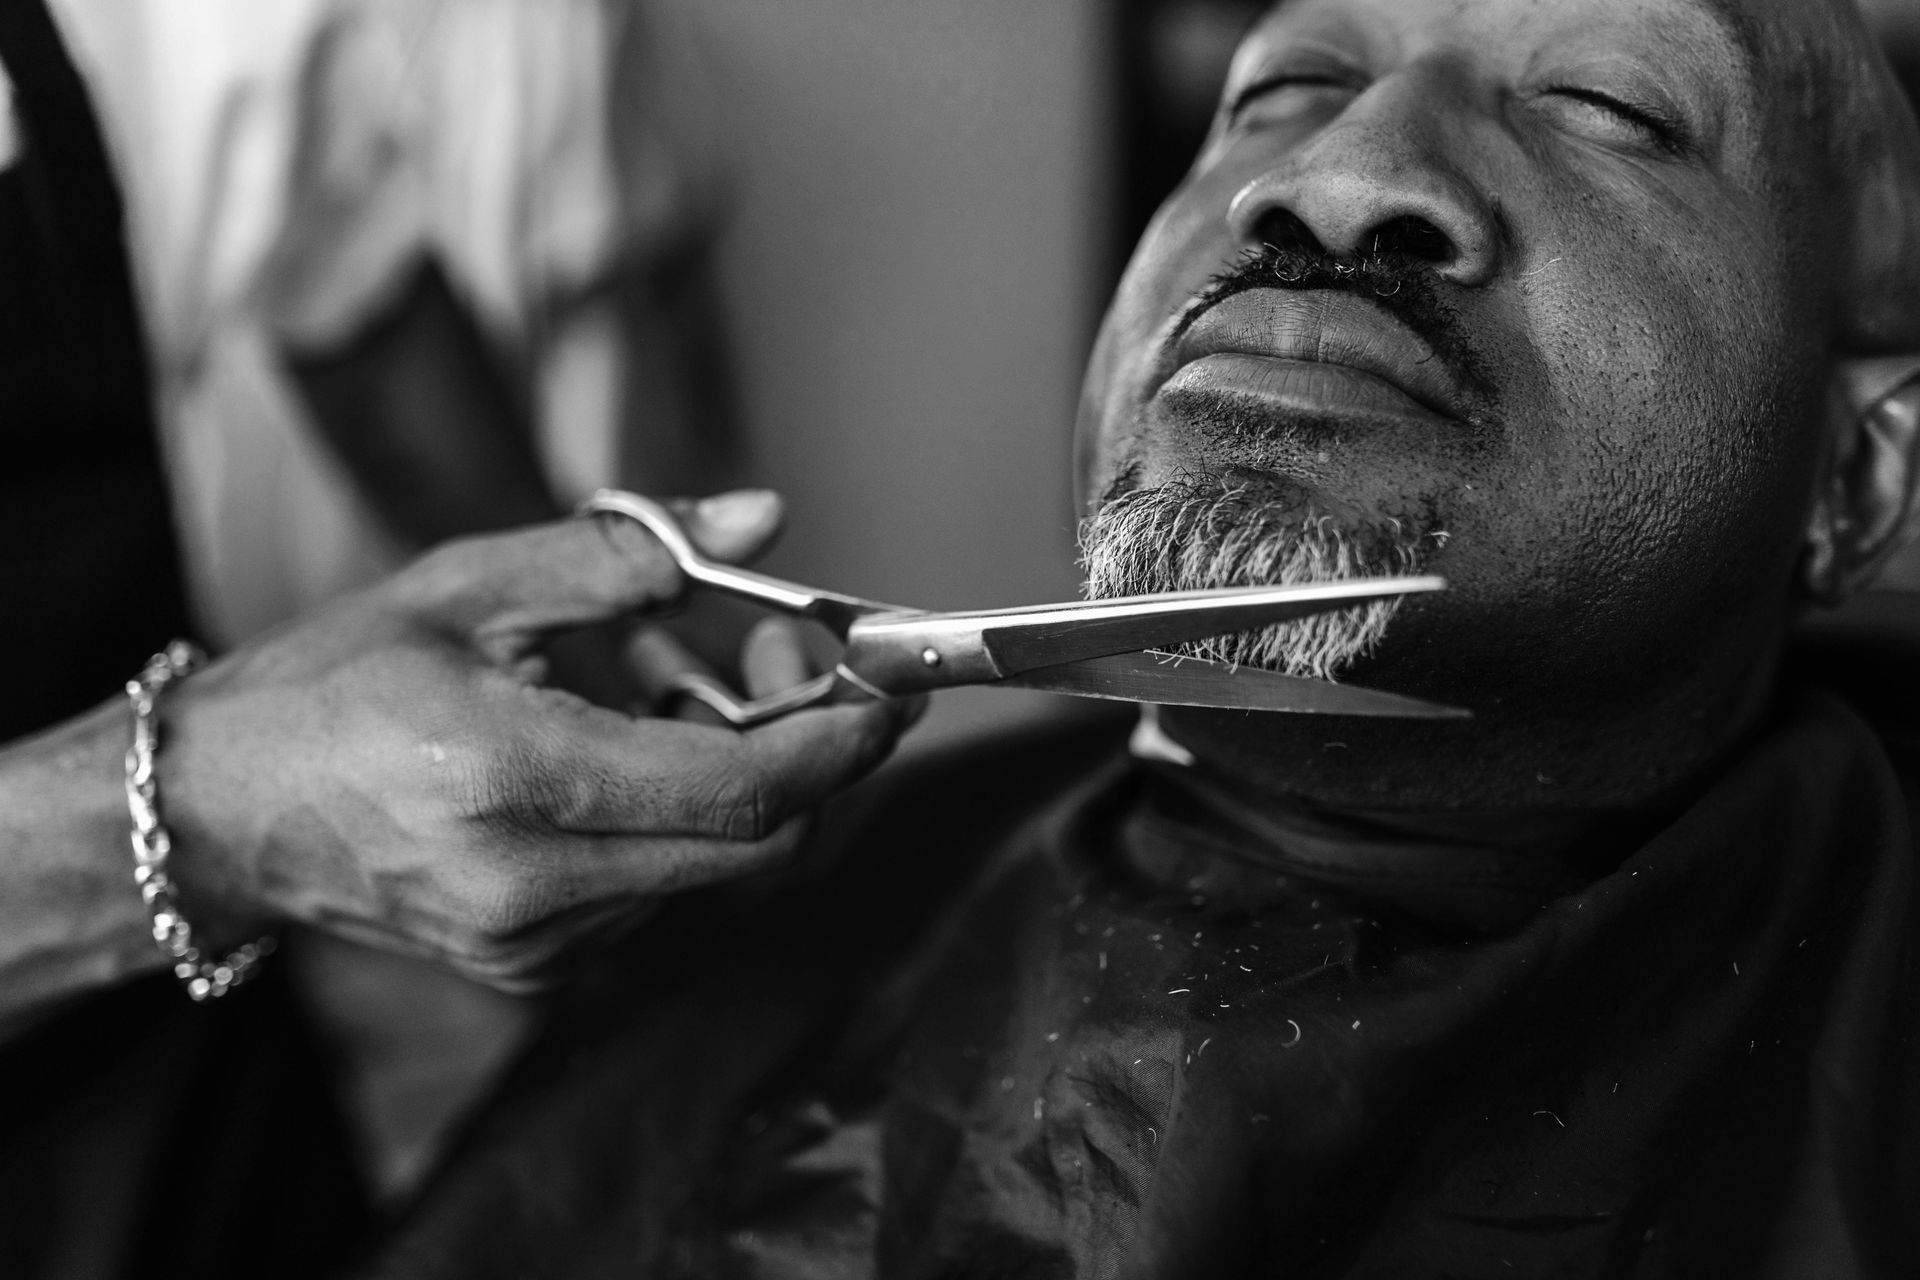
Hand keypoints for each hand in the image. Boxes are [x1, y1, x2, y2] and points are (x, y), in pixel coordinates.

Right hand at [160, 493, 918, 988]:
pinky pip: (660, 891)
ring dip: (733, 773)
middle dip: (804, 747)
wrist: (216, 812)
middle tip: (780, 650)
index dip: (839, 740)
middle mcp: (535, 885)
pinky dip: (677, 816)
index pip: (742, 787)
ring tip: (657, 683)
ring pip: (717, 867)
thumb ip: (627, 551)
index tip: (889, 688)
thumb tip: (762, 515)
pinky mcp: (532, 969)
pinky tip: (616, 749)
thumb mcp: (471, 584)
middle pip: (757, 841)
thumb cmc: (333, 684)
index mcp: (516, 779)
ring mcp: (536, 946)